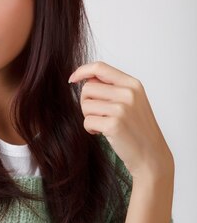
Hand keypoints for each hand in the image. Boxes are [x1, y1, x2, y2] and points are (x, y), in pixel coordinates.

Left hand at [68, 60, 173, 178]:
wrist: (151, 155)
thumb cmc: (138, 128)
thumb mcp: (132, 101)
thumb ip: (112, 88)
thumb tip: (86, 79)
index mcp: (132, 84)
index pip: (100, 67)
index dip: (82, 71)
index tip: (72, 79)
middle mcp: (128, 94)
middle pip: (88, 88)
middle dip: (86, 102)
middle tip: (97, 114)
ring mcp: (121, 109)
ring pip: (85, 105)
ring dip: (88, 116)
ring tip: (103, 124)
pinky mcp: (114, 125)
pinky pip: (87, 121)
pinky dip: (90, 129)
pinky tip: (102, 132)